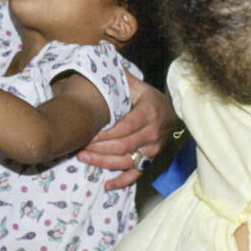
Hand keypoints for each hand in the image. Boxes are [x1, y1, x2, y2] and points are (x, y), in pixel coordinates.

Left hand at [76, 75, 177, 189]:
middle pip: (124, 146)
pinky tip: (107, 186)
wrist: (171, 112)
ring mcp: (153, 150)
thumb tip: (102, 64)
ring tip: (84, 158)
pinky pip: (137, 175)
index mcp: (148, 113)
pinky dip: (122, 182)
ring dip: (104, 163)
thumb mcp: (137, 84)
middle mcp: (153, 134)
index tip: (87, 134)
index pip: (125, 127)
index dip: (105, 134)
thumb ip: (120, 77)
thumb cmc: (148, 97)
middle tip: (79, 147)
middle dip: (100, 148)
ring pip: (127, 161)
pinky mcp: (151, 160)